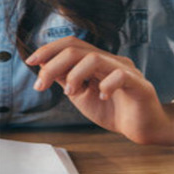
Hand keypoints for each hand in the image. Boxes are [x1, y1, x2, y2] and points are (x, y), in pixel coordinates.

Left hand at [26, 37, 170, 144]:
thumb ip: (66, 80)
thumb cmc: (113, 110)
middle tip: (40, 84)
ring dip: (75, 75)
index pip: (71, 44)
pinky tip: (101, 98)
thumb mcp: (82, 95)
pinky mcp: (139, 85)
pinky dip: (105, 85)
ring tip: (70, 92)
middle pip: (77, 49)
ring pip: (95, 58)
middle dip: (53, 64)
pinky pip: (120, 76)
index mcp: (97, 61)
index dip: (49, 49)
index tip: (30, 62)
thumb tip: (43, 66)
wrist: (143, 129)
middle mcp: (111, 60)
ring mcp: (126, 70)